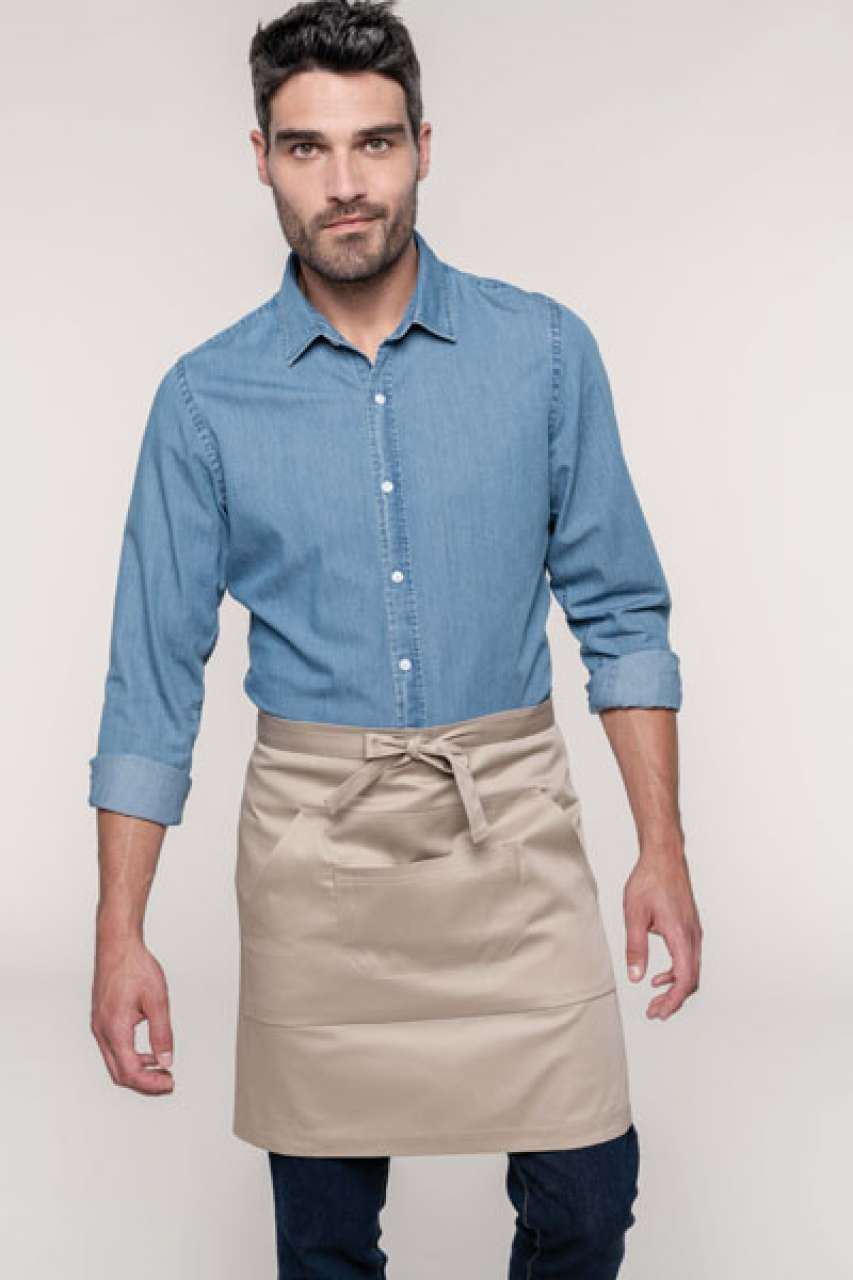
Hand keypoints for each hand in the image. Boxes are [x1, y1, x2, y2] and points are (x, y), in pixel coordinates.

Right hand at [91, 933, 174, 1093]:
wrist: (117, 945)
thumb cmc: (135, 966)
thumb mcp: (157, 1000)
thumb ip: (162, 1033)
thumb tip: (167, 1060)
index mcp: (115, 1029)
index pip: (131, 1072)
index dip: (151, 1084)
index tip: (169, 1083)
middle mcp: (102, 1031)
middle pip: (119, 1074)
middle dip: (144, 1082)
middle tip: (167, 1082)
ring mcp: (100, 1026)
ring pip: (115, 1062)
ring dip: (138, 1070)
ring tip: (162, 1069)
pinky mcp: (102, 1020)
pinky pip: (114, 1049)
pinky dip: (131, 1057)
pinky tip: (149, 1052)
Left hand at [623, 846, 702, 1019]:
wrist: (663, 857)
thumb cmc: (649, 880)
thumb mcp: (634, 915)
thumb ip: (635, 948)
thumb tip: (636, 976)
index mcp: (681, 936)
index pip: (684, 979)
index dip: (672, 1000)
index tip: (658, 1012)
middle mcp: (692, 936)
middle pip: (691, 980)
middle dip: (673, 1000)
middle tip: (654, 1012)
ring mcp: (693, 932)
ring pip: (691, 970)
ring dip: (674, 987)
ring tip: (655, 998)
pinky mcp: (689, 927)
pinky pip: (688, 958)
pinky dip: (676, 972)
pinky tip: (658, 975)